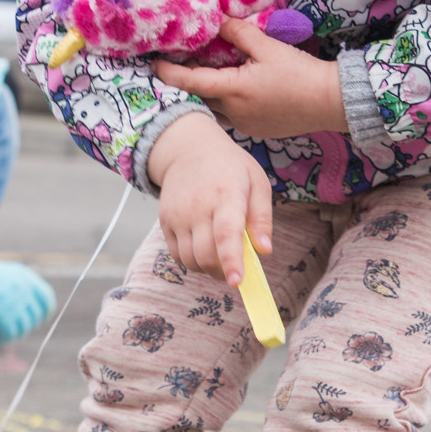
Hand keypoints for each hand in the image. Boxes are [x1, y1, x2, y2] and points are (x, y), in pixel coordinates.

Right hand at [0, 261, 56, 341]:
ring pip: (24, 327)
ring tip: (6, 334)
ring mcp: (14, 303)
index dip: (46, 311)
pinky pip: (11, 333)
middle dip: (27, 325)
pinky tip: (0, 338)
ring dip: (16, 334)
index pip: (46, 297)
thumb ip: (21, 289)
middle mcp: (23, 289)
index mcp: (25, 277)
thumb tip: (34, 310)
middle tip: (16, 328)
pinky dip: (6, 338)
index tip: (43, 318)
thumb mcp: (5, 276)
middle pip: (35, 316)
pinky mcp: (3, 315)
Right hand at [148, 112, 273, 288]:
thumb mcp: (257, 182)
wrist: (187, 149)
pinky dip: (193, 262)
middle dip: (224, 272)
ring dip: (209, 269)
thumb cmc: (229, 167)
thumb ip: (262, 218)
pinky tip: (205, 248)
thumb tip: (265, 250)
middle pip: (206, 255)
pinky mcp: (165, 222)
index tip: (238, 281)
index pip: (226, 234)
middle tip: (237, 270)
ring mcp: (178, 216)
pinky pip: (178, 256)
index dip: (231, 261)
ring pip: (191, 261)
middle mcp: (198, 207)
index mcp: (226, 195)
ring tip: (221, 255)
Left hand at [152, 19, 347, 139]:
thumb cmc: (301, 74)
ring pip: (213, 109)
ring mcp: (244, 124)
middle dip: (185, 83)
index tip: (154, 63)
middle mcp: (233, 112)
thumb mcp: (268, 47)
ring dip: (206, 93)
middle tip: (178, 62)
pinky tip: (231, 87)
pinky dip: (223, 101)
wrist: (331, 102)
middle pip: (197, 99)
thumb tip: (218, 20)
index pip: (189, 82)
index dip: (168, 73)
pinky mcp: (256, 129)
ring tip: (204, 73)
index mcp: (233, 91)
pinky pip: (229, 116)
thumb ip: (239, 33)